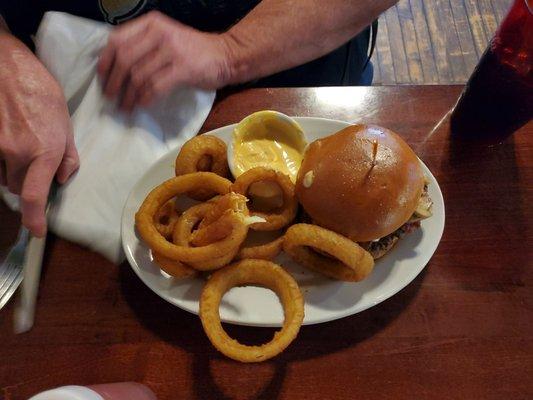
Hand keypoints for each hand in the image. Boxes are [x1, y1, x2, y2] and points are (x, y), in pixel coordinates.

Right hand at [0, 36, 78, 235]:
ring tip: (22, 143)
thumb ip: (68, 156)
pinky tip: (10, 138)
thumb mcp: (66, 124)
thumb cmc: (42, 92)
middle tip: (36, 161)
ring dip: (14, 170)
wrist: (8, 67)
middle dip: (28, 181)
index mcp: (45, 152)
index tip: (35, 231)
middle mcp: (18, 153)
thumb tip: (63, 180)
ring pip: (4, 175)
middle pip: (18, 186)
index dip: (34, 218)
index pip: (34, 195)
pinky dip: (1, 160)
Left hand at [98, 11, 232, 111]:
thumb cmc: (193, 51)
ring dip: (129, 96)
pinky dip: (145, 99)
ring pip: (139, 76)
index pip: (117, 40)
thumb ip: (143, 45)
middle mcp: (160, 33)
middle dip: (114, 82)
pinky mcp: (184, 69)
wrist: (226, 56)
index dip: (105, 61)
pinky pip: (156, 87)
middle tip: (110, 97)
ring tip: (125, 107)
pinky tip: (142, 105)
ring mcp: (172, 50)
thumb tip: (114, 68)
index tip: (102, 78)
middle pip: (125, 59)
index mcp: (151, 24)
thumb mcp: (166, 38)